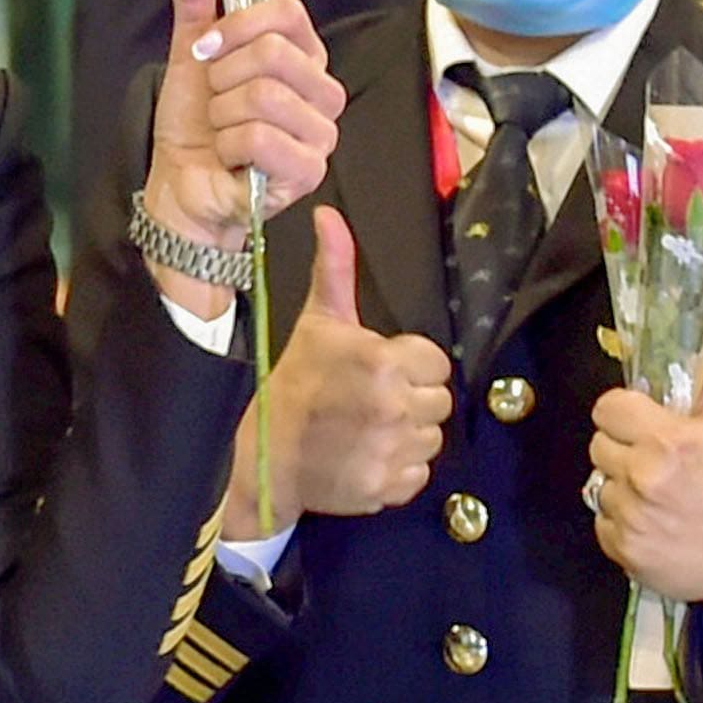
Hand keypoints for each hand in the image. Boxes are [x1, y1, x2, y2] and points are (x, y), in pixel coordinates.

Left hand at [141, 0, 343, 255]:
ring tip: (222, 131)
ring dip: (223, 115)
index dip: (237, 25)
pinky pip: (263, 138)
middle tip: (215, 101)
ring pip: (264, 96)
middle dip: (222, 78)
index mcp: (302, 54)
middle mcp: (322, 89)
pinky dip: (230, 146)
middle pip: (273, 53)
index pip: (287, 12)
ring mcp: (321, 132)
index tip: (206, 49)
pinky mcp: (310, 170)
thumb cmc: (195, 124)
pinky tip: (232, 159)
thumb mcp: (191, 51)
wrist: (182, 185)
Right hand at [230, 209, 449, 534]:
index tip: (382, 372)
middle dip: (412, 400)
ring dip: (407, 436)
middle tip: (372, 401)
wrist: (263, 453)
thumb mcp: (317, 321)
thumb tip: (330, 216)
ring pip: (431, 439)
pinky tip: (368, 455)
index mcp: (383, 361)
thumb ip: (335, 269)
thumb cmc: (293, 383)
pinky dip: (398, 470)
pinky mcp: (385, 486)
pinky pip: (418, 475)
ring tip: (369, 428)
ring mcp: (390, 449)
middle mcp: (393, 406)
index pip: (436, 363)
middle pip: (439, 402)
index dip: (411, 366)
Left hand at [587, 297, 702, 619]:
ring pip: (600, 484)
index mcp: (668, 440)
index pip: (608, 408)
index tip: (648, 425)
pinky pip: (602, 524)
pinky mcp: (625, 552)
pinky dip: (623, 523)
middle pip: (599, 445)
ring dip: (624, 487)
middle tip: (660, 461)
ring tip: (661, 494)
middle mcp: (643, 478)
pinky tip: (656, 522)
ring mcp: (631, 518)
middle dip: (625, 448)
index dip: (627, 414)